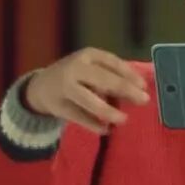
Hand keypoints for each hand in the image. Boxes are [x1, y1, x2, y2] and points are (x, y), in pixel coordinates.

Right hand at [24, 47, 149, 134]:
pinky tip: (106, 129)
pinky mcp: (58, 106)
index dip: (129, 74)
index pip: (112, 62)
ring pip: (89, 100)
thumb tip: (140, 90)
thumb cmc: (77, 76)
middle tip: (144, 100)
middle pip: (103, 79)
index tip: (144, 86)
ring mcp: (65, 87)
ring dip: (108, 111)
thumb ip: (112, 76)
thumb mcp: (92, 68)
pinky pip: (79, 117)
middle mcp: (75, 69)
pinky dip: (94, 125)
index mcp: (87, 55)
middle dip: (125, 90)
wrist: (40, 87)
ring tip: (123, 120)